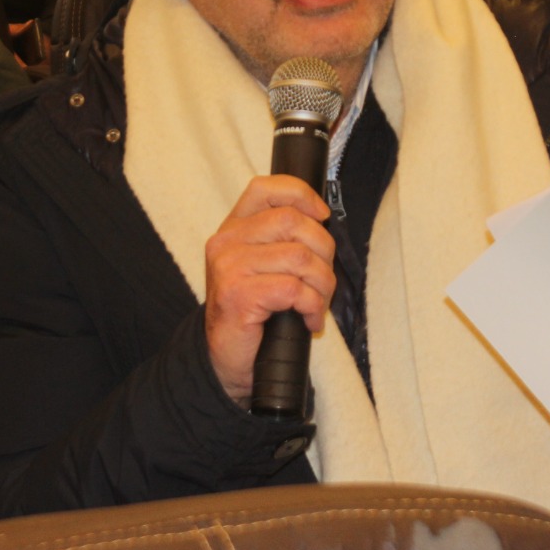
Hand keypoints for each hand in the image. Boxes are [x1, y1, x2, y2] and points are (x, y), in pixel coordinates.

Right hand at [203, 175, 335, 404]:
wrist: (225, 361)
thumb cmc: (252, 314)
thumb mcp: (262, 266)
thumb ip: (281, 240)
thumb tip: (322, 220)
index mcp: (233, 228)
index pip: (265, 189)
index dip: (301, 195)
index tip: (322, 216)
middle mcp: (226, 242)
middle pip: (292, 222)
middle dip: (323, 251)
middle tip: (323, 280)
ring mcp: (229, 267)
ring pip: (299, 256)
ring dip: (322, 284)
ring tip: (317, 304)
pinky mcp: (238, 295)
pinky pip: (294, 289)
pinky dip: (312, 307)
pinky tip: (309, 321)